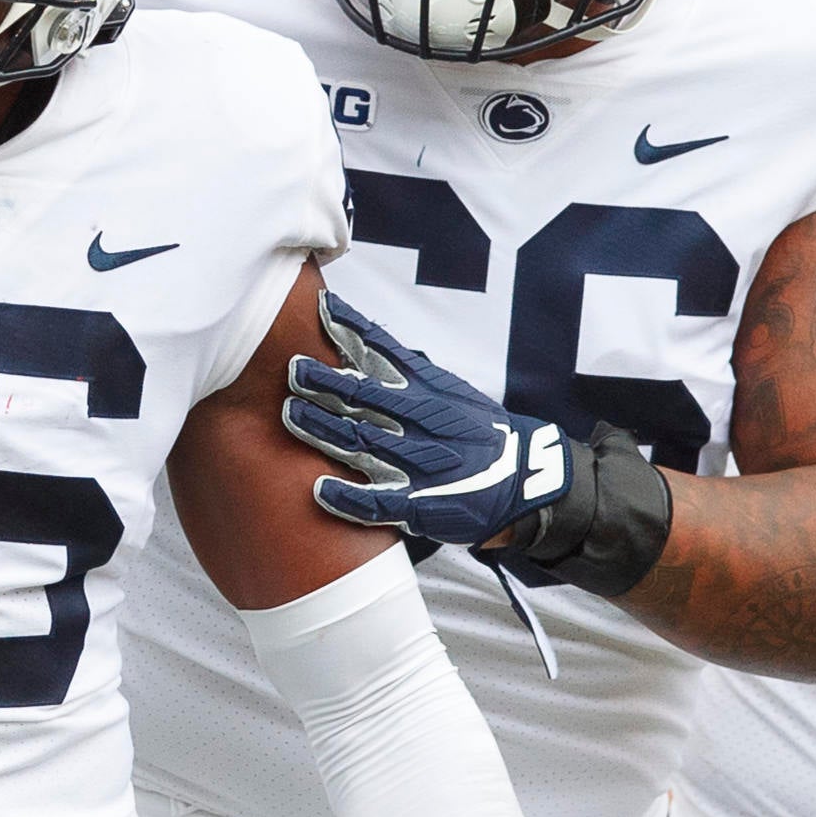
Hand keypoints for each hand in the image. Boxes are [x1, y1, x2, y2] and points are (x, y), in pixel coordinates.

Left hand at [286, 293, 566, 550]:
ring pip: (364, 445)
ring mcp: (420, 466)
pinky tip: (318, 489)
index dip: (351, 332)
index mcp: (430, 393)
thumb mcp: (449, 392)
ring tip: (291, 414)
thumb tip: (357, 336)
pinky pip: (378, 504)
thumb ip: (406, 371)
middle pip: (367, 399)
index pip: (386, 355)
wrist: (524, 479)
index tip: (322, 309)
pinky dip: (348, 497)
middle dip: (328, 382)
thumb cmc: (476, 432)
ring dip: (325, 430)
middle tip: (293, 368)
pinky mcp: (418, 507)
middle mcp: (424, 425)